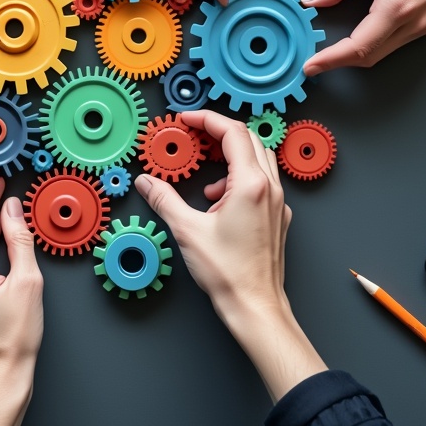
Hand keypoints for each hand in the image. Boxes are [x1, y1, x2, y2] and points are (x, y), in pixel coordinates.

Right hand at [135, 109, 325, 400]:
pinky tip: (220, 202)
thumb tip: (147, 182)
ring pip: (259, 160)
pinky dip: (240, 180)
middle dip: (219, 134)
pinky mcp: (278, 218)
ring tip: (207, 179)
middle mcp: (269, 189)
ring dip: (232, 158)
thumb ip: (164, 199)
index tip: (187, 119)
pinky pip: (263, 183)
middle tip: (195, 137)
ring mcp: (278, 203)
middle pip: (249, 140)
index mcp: (250, 184)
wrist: (255, 306)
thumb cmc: (229, 272)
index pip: (232, 132)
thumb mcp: (187, 230)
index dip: (207, 119)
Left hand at [301, 0, 425, 74]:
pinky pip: (397, 41)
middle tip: (313, 60)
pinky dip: (374, 43)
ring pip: (383, 51)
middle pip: (370, 56)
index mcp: (399, 5)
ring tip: (331, 47)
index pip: (358, 46)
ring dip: (356, 53)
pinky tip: (360, 34)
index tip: (311, 66)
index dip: (331, 60)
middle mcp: (416, 22)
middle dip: (339, 61)